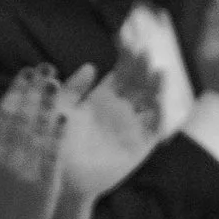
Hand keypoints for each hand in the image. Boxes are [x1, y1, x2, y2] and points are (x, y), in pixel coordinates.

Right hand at [0, 66, 67, 218]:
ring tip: (56, 83)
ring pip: (38, 130)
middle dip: (34, 90)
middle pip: (22, 116)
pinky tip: (64, 117)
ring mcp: (26, 168)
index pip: (3, 113)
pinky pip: (52, 154)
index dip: (15, 90)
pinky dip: (58, 135)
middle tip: (46, 68)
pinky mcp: (44, 181)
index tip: (26, 73)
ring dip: (47, 105)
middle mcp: (5, 157)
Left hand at [53, 57, 161, 212]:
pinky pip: (155, 129)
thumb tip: (91, 65)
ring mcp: (131, 127)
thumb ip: (74, 88)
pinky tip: (161, 101)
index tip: (131, 39)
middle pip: (139, 83)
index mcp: (101, 99)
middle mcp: (120, 110)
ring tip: (158, 71)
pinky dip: (160, 116)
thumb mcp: (60, 109)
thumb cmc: (57, 144)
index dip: (127, 57)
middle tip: (146, 51)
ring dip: (155, 87)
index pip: (121, 72)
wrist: (62, 180)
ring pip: (150, 102)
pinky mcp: (139, 147)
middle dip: (143, 67)